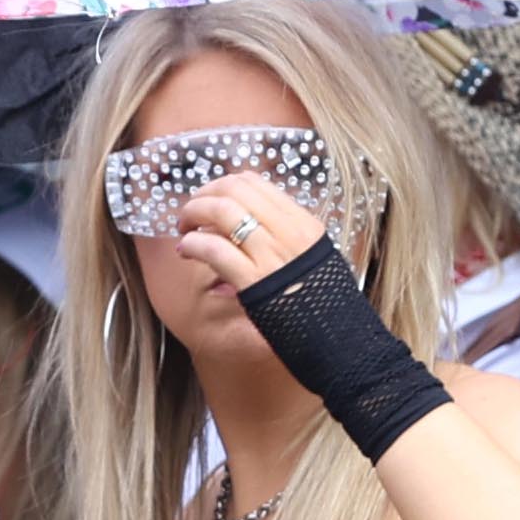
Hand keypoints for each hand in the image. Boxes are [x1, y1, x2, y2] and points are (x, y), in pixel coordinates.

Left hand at [167, 175, 316, 295]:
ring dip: (193, 215)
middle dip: (203, 196)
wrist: (334, 335)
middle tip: (191, 213)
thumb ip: (281, 237)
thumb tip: (242, 224)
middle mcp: (287, 232)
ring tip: (185, 230)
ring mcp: (270, 254)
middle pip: (233, 190)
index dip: (222, 185)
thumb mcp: (310, 257)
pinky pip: (214, 249)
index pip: (254, 183)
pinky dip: (193, 244)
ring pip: (221, 211)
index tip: (210, 198)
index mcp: (301, 222)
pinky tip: (187, 251)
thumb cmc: (318, 300)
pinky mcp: (253, 280)